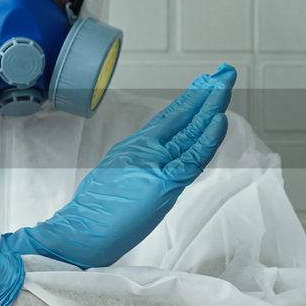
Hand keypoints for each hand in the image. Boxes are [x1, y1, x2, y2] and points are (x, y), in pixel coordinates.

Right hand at [2, 64, 235, 268]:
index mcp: (135, 150)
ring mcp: (152, 164)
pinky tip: (217, 119)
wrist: (79, 231)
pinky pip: (190, 159)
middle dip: (206, 95)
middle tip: (224, 73)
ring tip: (225, 84)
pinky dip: (206, 138)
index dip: (189, 102)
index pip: (169, 120)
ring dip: (210, 105)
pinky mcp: (160, 183)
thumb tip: (156, 166)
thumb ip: (137, 166)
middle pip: (182, 118)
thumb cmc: (94, 212)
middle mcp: (144, 151)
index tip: (206, 85)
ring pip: (190, 131)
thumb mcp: (114, 178)